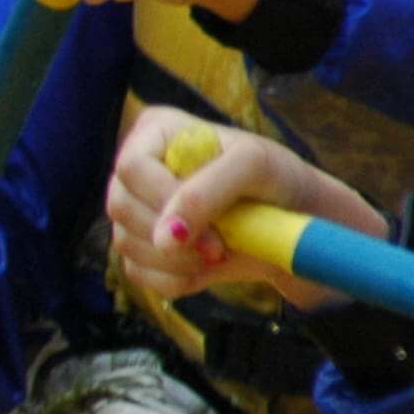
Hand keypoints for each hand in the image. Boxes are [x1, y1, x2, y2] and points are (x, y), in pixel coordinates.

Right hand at [108, 108, 386, 308]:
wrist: (293, 223)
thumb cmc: (276, 180)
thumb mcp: (253, 166)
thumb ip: (206, 192)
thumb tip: (164, 237)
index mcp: (155, 133)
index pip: (131, 168)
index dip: (163, 201)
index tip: (206, 232)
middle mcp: (136, 170)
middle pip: (120, 206)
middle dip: (172, 237)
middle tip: (220, 249)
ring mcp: (135, 211)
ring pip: (126, 244)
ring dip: (177, 262)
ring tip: (221, 254)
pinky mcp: (140, 249)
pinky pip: (138, 274)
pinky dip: (174, 280)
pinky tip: (206, 269)